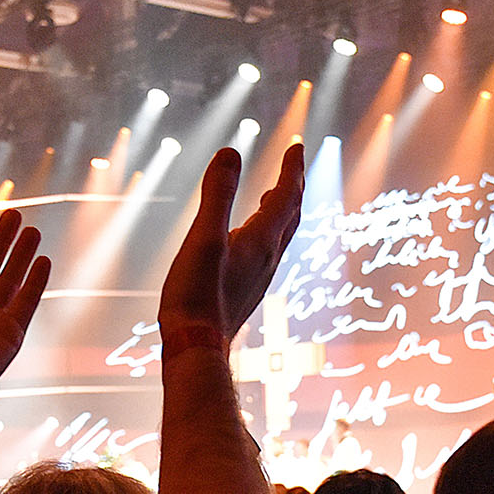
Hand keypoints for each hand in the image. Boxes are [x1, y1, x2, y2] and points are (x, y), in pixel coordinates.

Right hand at [158, 144, 305, 338]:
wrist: (195, 347)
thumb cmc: (197, 295)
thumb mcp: (203, 238)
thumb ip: (217, 195)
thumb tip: (230, 152)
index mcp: (261, 241)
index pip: (286, 197)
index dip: (292, 170)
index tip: (297, 146)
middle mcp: (267, 258)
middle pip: (290, 215)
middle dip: (293, 186)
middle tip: (294, 165)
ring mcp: (259, 276)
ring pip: (280, 235)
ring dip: (281, 210)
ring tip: (272, 196)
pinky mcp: (246, 290)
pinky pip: (265, 252)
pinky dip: (265, 232)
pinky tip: (248, 240)